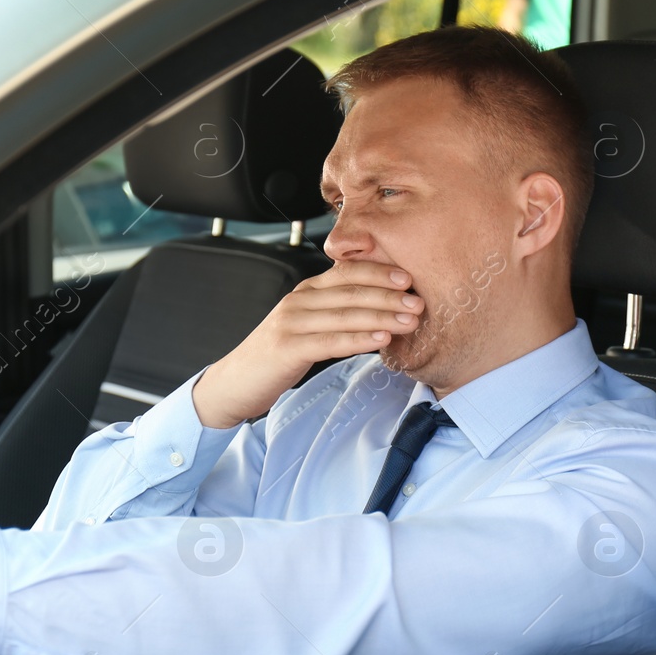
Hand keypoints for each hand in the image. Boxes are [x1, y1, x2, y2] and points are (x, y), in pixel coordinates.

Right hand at [192, 260, 422, 427]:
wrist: (235, 382)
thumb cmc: (277, 356)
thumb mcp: (308, 327)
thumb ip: (335, 314)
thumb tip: (380, 312)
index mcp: (306, 291)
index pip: (347, 272)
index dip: (379, 272)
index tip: (409, 277)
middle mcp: (299, 300)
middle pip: (351, 290)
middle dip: (389, 295)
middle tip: (419, 301)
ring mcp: (291, 322)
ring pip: (345, 314)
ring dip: (382, 316)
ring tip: (410, 320)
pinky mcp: (287, 348)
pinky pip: (330, 340)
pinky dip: (359, 339)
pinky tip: (381, 340)